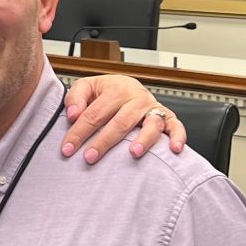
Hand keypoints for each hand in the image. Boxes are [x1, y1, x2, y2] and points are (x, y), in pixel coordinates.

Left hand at [60, 75, 184, 161]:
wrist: (127, 88)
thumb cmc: (106, 93)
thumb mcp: (87, 87)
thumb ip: (75, 98)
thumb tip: (73, 115)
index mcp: (115, 88)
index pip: (94, 113)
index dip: (79, 132)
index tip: (67, 149)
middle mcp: (136, 97)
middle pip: (120, 121)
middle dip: (104, 141)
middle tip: (90, 157)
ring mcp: (152, 107)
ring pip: (150, 124)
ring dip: (143, 140)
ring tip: (133, 153)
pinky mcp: (167, 117)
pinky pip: (176, 126)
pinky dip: (178, 136)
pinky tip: (174, 149)